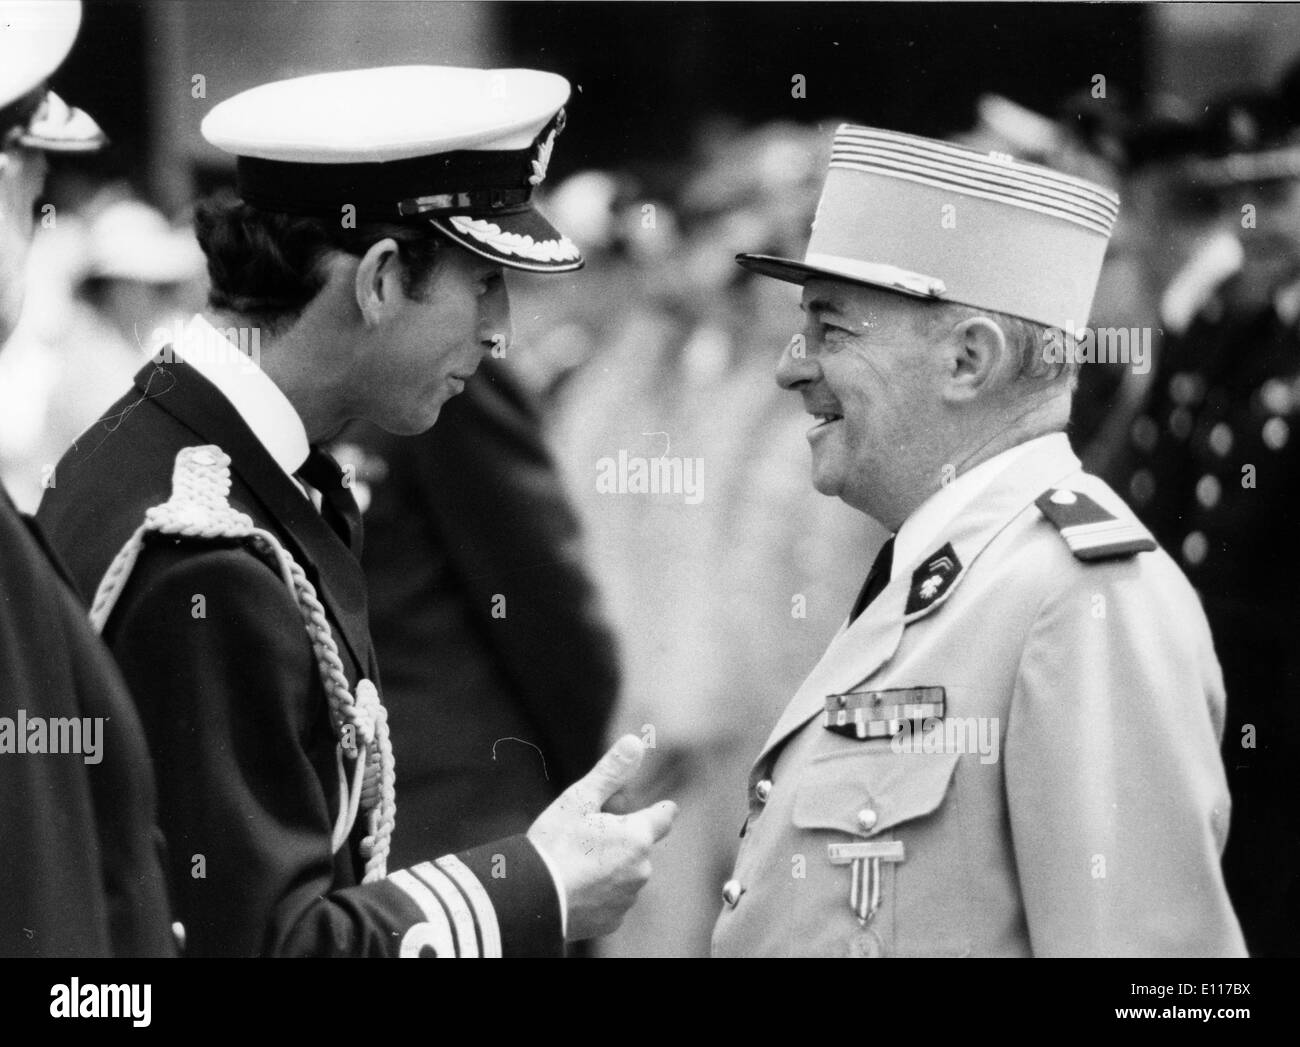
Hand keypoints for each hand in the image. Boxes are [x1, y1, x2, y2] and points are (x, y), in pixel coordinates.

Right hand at [527, 734, 677, 941]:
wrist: (532, 900)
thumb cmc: (555, 845)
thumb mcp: (580, 799)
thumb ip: (611, 772)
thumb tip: (636, 742)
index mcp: (638, 836)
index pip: (664, 816)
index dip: (657, 809)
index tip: (652, 807)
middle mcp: (641, 869)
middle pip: (639, 844)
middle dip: (621, 837)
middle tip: (587, 832)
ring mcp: (628, 898)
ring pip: (626, 872)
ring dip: (610, 865)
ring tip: (575, 861)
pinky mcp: (612, 921)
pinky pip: (612, 899)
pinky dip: (599, 891)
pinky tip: (575, 885)